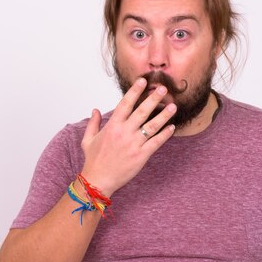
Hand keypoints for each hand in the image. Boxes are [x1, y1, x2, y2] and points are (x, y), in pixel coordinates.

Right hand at [80, 77, 176, 195]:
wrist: (98, 180)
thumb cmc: (93, 160)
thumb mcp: (88, 140)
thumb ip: (93, 123)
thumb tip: (95, 110)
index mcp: (112, 126)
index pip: (125, 104)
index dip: (135, 91)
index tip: (143, 82)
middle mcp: (124, 132)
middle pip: (142, 111)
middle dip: (154, 99)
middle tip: (163, 89)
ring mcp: (133, 144)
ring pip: (152, 126)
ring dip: (164, 115)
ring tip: (173, 106)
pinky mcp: (141, 155)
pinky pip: (156, 142)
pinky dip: (165, 135)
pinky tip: (172, 127)